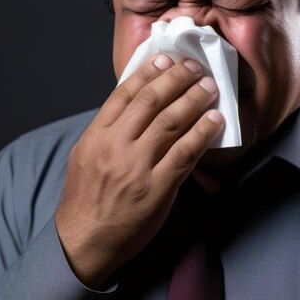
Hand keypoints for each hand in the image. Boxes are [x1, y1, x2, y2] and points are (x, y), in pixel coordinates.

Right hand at [55, 55, 223, 288]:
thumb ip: (107, 129)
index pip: (124, 94)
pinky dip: (202, 133)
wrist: (85, 240)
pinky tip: (214, 120)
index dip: (148, 72)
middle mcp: (116, 145)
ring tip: (209, 86)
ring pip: (170, 122)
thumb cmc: (85, 197)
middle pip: (150, 102)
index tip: (165, 59)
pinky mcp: (158, 188)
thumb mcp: (85, 154)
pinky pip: (185, 154)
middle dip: (176, 79)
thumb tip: (135, 104)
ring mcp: (138, 166)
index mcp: (97, 135)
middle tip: (193, 67)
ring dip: (193, 100)